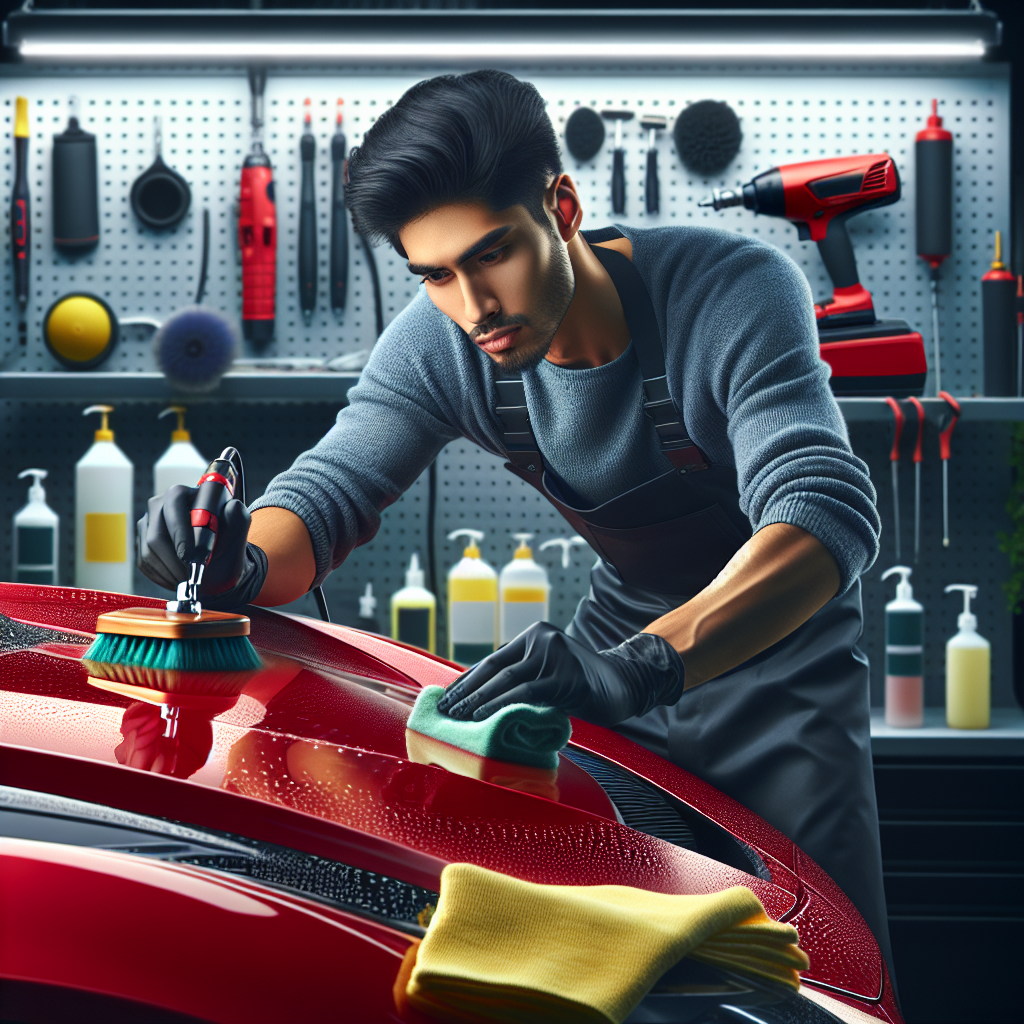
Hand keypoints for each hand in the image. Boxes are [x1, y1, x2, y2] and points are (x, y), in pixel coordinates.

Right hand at [137, 484, 266, 607]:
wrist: (217, 559)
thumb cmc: (227, 542)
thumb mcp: (239, 530)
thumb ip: (238, 517)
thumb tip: (232, 507)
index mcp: (186, 493)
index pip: (174, 504)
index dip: (181, 533)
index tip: (191, 558)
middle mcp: (162, 502)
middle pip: (157, 534)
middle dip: (175, 560)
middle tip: (191, 576)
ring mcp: (149, 521)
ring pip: (149, 550)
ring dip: (170, 571)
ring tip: (188, 579)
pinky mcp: (141, 540)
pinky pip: (143, 561)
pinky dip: (162, 575)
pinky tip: (178, 579)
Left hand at [436, 622, 684, 727]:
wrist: (626, 685)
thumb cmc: (584, 686)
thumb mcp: (549, 673)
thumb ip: (523, 678)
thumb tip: (482, 699)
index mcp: (534, 635)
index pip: (492, 660)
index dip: (466, 680)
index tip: (446, 697)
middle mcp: (541, 639)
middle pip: (494, 668)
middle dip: (465, 691)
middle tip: (444, 710)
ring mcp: (554, 655)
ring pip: (505, 680)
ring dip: (477, 701)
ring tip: (457, 716)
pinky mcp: (564, 677)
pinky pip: (524, 693)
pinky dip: (499, 705)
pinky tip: (483, 716)